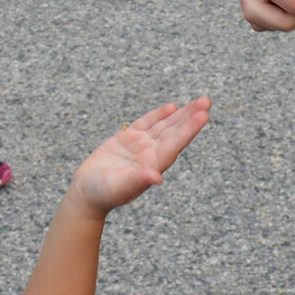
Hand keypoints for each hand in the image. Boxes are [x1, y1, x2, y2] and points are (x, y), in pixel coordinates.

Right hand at [70, 99, 210, 215]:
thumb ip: (138, 180)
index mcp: (153, 165)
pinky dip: (159, 115)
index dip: (189, 129)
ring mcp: (141, 145)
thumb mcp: (120, 187)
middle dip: (191, 116)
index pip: (175, 143)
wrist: (87, 193)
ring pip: (165, 125)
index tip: (204, 115)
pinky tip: (171, 108)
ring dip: (181, 113)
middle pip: (175, 131)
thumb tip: (157, 178)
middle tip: (207, 101)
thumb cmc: (102, 194)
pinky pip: (147, 123)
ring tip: (199, 102)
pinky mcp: (128, 139)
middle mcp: (151, 153)